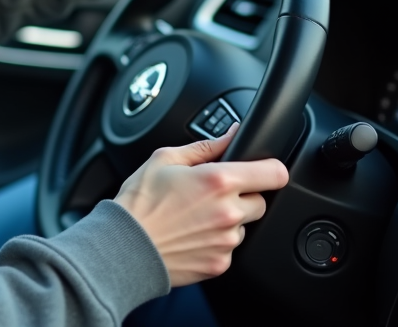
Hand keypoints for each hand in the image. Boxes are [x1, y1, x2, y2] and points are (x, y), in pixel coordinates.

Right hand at [113, 124, 288, 286]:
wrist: (123, 246)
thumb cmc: (139, 202)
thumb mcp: (165, 159)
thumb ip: (205, 146)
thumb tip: (232, 134)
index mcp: (218, 181)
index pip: (274, 173)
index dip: (270, 169)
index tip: (262, 170)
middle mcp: (228, 212)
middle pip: (261, 201)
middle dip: (242, 195)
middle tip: (211, 195)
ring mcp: (226, 241)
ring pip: (244, 225)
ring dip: (228, 220)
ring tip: (194, 217)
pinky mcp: (221, 264)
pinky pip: (229, 248)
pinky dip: (215, 241)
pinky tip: (191, 235)